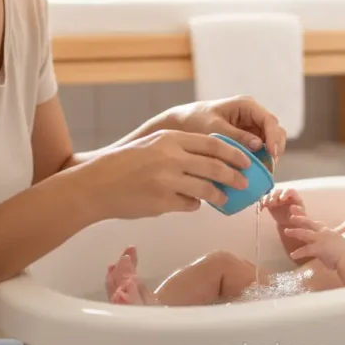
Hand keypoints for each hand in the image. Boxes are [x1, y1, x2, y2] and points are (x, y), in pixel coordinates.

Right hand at [78, 129, 251, 220]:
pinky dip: (194, 204)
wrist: (97, 185)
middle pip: (214, 166)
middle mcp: (170, 158)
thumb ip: (179, 150)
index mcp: (170, 139)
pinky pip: (189, 204)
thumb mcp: (152, 145)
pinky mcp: (162, 202)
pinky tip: (193, 204)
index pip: (212, 144)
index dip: (233, 153)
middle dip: (234, 176)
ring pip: (206, 189)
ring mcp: (167, 180)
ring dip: (219, 195)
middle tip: (245, 182)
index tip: (246, 160)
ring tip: (225, 198)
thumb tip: (209, 161)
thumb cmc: (124, 164)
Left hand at [167, 95, 286, 159]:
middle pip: (275, 131)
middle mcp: (252, 115)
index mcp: (246, 105)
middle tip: (269, 167)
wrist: (180, 125)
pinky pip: (260, 149)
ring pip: (270, 141)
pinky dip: (261, 159)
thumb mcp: (214, 128)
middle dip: (275, 148)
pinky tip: (256, 171)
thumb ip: (236, 136)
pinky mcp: (247, 139)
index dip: (274, 138)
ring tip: (264, 172)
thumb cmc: (195, 121)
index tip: (271, 154)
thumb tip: (259, 145)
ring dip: (270, 156)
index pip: (269, 120)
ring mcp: (251, 127)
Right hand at [259, 188, 302, 225]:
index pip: (290, 191)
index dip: (285, 193)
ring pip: (271, 194)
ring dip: (267, 198)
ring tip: (265, 205)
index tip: (281, 199)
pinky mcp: (270, 203)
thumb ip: (298, 212)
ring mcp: (277, 198)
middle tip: (271, 203)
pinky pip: (264, 200)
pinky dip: (261, 203)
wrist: (289, 224)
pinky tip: (260, 209)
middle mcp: (285, 196)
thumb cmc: (298, 220)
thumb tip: (292, 207)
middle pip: (279, 191)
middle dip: (274, 196)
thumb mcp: (301, 217)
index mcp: (295, 197)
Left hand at [283, 212, 344, 268]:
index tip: (297, 213)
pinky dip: (298, 252)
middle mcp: (323, 233)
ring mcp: (320, 240)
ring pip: (304, 233)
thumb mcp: (335, 243)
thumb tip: (325, 245)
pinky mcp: (319, 248)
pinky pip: (306, 250)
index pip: (314, 222)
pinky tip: (292, 255)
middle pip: (308, 223)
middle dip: (299, 218)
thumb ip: (328, 242)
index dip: (305, 218)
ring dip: (294, 232)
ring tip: (286, 232)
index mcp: (327, 231)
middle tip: (290, 216)